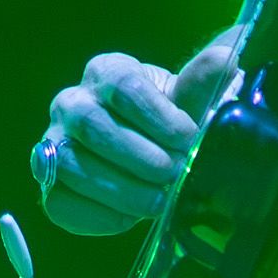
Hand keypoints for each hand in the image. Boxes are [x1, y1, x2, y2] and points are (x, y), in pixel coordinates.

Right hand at [32, 30, 242, 235]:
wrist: (152, 155)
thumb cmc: (170, 123)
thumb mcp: (190, 101)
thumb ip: (204, 83)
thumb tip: (226, 60)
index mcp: (107, 72)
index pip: (122, 85)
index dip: (157, 116)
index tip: (188, 138)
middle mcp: (71, 103)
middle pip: (91, 124)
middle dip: (140, 156)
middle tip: (175, 174)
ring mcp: (54, 144)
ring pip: (71, 165)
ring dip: (123, 190)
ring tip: (159, 201)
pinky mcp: (51, 185)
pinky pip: (61, 203)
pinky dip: (97, 215)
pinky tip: (130, 217)